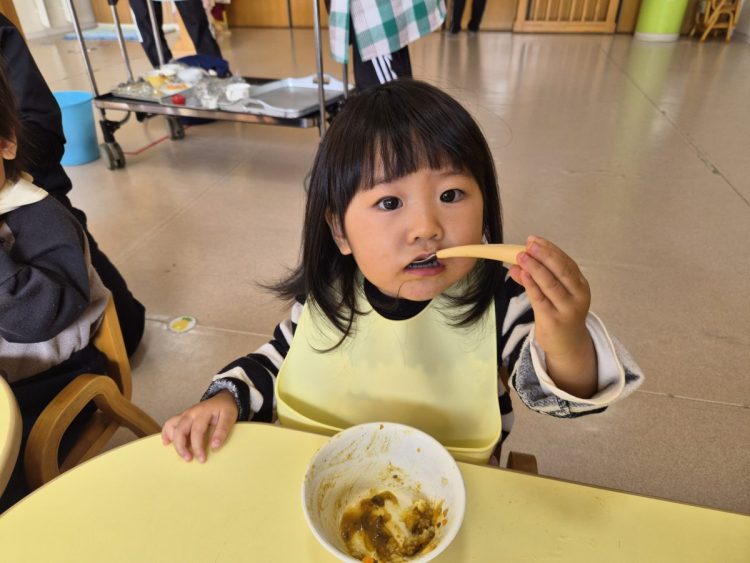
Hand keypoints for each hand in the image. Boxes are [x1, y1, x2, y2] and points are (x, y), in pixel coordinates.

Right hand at [161, 391, 237, 462]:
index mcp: (203, 412)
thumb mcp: (229, 416)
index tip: (202, 459)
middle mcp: (191, 412)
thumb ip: (222, 430)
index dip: (197, 447)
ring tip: (181, 453)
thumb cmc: (225, 408)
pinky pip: (169, 423)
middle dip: (181, 447)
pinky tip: (167, 443)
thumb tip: (214, 446)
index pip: (197, 432)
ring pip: (171, 426)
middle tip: (189, 459)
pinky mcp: (182, 416)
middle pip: (180, 430)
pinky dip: (166, 433)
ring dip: (173, 441)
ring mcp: (185, 413)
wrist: (222, 398)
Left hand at [508, 236, 596, 397]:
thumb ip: (537, 278)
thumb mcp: (554, 294)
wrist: (568, 345)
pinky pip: (540, 299)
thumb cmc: (560, 314)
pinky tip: (522, 274)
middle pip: (562, 271)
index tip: (534, 239)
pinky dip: (531, 285)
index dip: (550, 249)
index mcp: (581, 284)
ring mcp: (567, 309)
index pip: (566, 262)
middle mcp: (578, 296)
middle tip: (529, 244)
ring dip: (535, 268)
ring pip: (551, 284)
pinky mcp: (553, 321)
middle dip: (545, 255)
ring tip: (521, 257)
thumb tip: (517, 264)